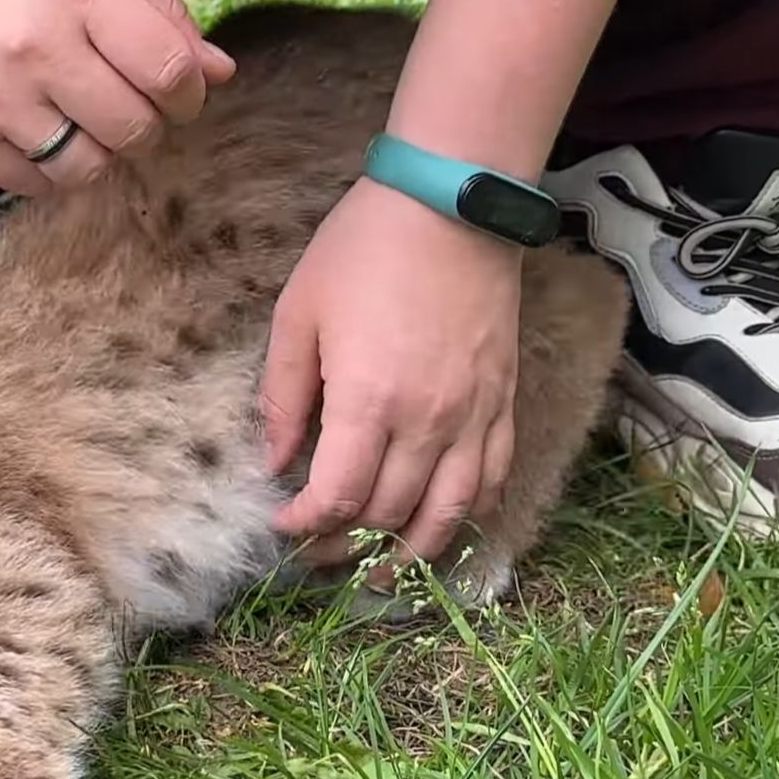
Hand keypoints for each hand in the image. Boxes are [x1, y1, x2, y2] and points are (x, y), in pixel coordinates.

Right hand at [0, 0, 235, 194]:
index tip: (179, 92)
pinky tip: (42, 133)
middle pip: (135, 129)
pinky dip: (50, 170)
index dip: (189, 94)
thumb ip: (155, 9)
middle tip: (129, 105)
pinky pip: (31, 184)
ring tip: (84, 121)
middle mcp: (37, 46)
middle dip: (148, 125)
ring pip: (88, 168)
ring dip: (101, 153)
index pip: (169, 72)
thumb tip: (217, 73)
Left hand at [261, 178, 522, 564]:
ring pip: (447, 512)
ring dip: (413, 554)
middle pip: (388, 514)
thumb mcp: (299, 315)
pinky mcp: (503, 400)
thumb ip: (284, 397)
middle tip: (319, 553)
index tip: (283, 527)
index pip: (337, 497)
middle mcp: (427, 421)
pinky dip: (468, 514)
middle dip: (347, 546)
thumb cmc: (363, 250)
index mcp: (369, 402)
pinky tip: (444, 527)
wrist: (451, 203)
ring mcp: (474, 414)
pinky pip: (492, 478)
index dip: (305, 526)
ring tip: (383, 575)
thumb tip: (275, 461)